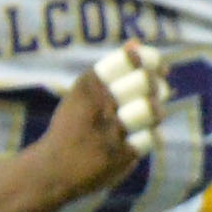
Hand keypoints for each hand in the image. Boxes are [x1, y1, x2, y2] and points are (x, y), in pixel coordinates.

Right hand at [31, 54, 149, 202]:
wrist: (53, 168)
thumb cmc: (76, 124)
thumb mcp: (84, 92)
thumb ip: (114, 69)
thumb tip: (137, 42)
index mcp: (89, 84)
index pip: (129, 59)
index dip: (149, 60)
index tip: (155, 66)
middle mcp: (99, 104)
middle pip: (146, 82)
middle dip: (156, 84)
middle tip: (155, 91)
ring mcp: (111, 131)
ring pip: (153, 109)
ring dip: (157, 111)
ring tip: (149, 114)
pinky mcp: (122, 155)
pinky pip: (151, 138)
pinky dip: (148, 136)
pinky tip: (136, 137)